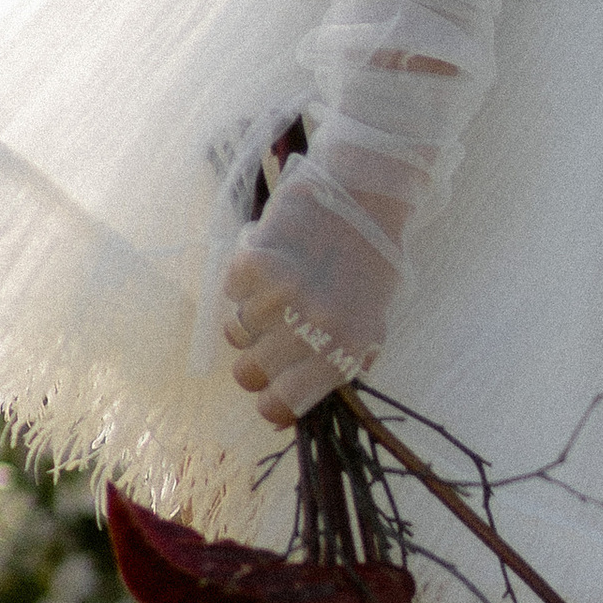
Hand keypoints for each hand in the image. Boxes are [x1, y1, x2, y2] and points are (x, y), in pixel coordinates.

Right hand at [221, 156, 402, 429]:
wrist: (366, 193)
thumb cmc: (371, 265)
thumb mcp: (370, 327)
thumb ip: (334, 368)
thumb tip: (284, 408)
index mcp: (342, 352)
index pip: (280, 405)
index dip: (270, 401)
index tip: (272, 386)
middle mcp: (310, 330)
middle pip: (248, 373)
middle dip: (256, 355)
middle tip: (275, 328)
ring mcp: (281, 296)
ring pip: (236, 331)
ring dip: (253, 311)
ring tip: (281, 282)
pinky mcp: (257, 262)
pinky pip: (231, 290)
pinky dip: (244, 277)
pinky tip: (271, 258)